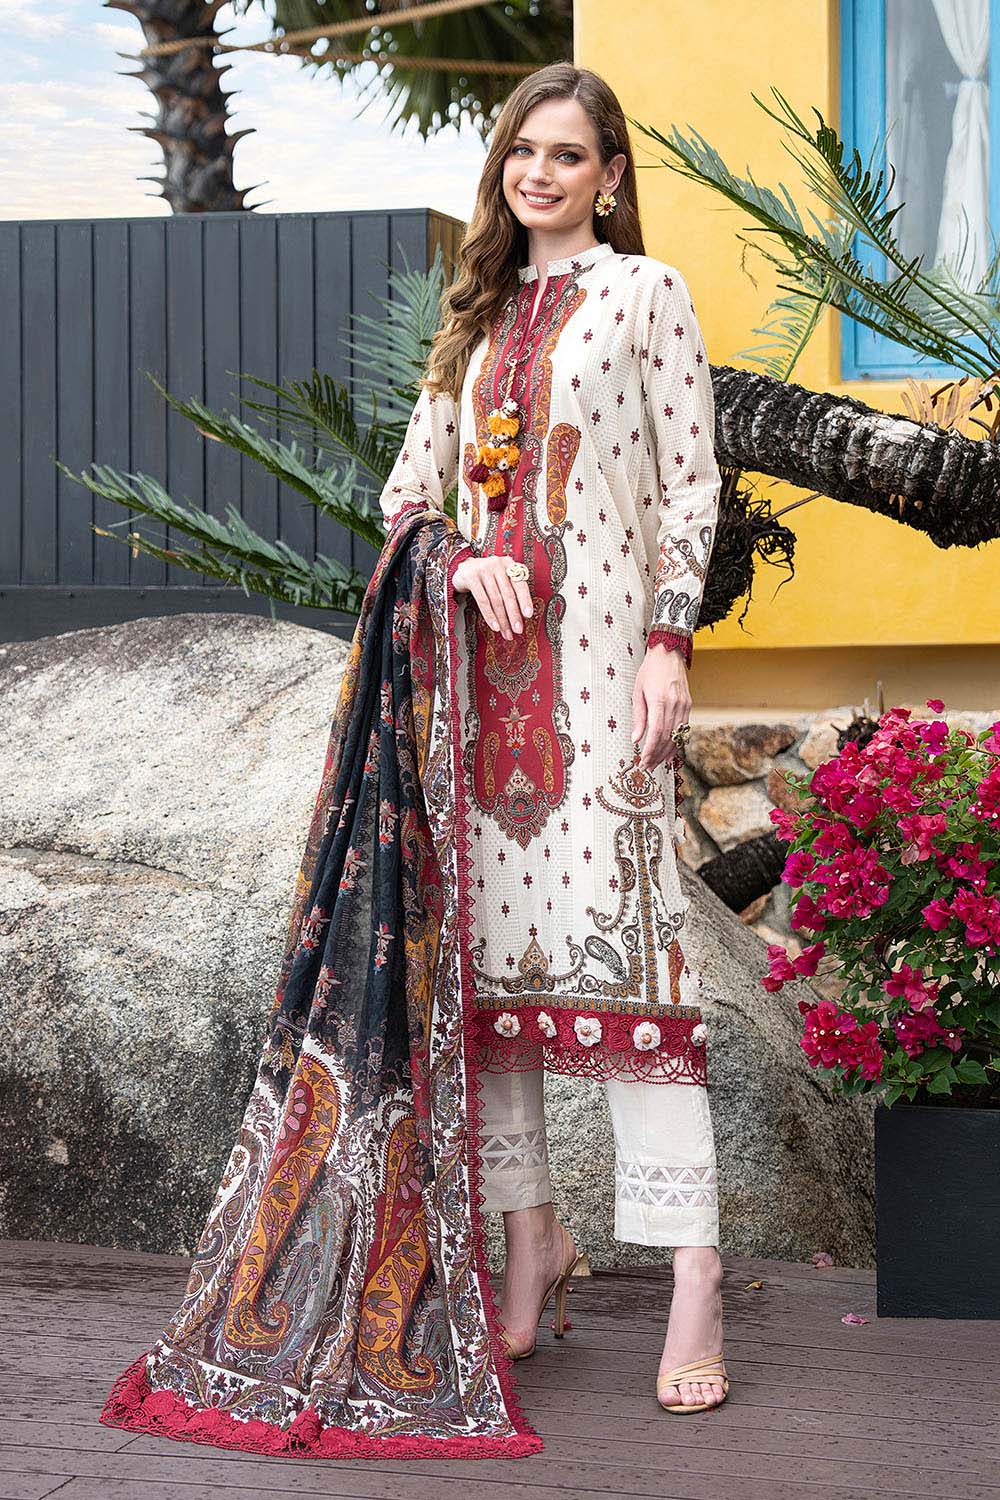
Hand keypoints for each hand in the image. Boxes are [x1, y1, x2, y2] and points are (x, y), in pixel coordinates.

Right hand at [452, 554, 533, 640]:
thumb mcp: (500, 577)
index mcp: (509, 564)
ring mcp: (483, 570)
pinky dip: (489, 615)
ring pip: (496, 599)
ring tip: (506, 632)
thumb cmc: (486, 576)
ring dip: (502, 619)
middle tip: (518, 629)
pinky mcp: (471, 577)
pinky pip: (482, 600)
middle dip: (514, 615)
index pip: (520, 584)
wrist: (464, 568)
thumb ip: (511, 589)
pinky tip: (494, 626)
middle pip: (508, 594)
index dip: (525, 600)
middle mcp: (497, 565)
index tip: (528, 615)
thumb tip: (521, 615)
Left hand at [632, 641, 690, 772]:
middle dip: (656, 756)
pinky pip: (683, 729)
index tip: (642, 762)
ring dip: (666, 752)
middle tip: (647, 767)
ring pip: (677, 736)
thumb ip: (638, 717)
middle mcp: (675, 705)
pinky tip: (669, 752)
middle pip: (667, 738)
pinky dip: (676, 743)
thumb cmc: (650, 671)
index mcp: (659, 700)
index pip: (656, 733)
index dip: (650, 751)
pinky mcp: (688, 706)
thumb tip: (636, 739)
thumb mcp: (637, 692)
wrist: (669, 653)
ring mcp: (684, 706)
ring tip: (656, 764)